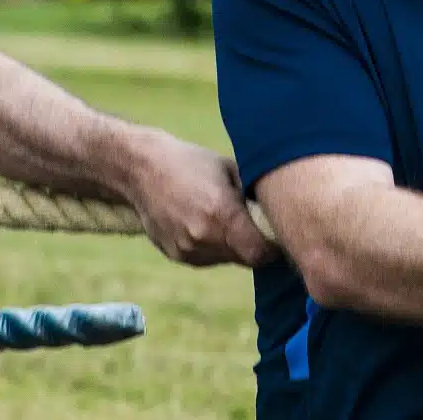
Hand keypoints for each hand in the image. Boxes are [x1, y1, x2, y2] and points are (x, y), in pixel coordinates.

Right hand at [125, 129, 278, 267]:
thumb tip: (280, 210)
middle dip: (257, 246)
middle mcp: (204, 238)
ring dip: (235, 247)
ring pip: (226, 260)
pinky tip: (210, 223)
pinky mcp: (175, 255)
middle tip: (263, 228)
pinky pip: (206, 258)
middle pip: (246, 258)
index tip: (280, 236)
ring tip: (233, 221)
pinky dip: (215, 247)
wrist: (141, 169)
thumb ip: (254, 195)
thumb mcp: (231, 169)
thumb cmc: (191, 162)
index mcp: (222, 214)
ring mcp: (187, 250)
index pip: (260, 252)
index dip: (274, 248)